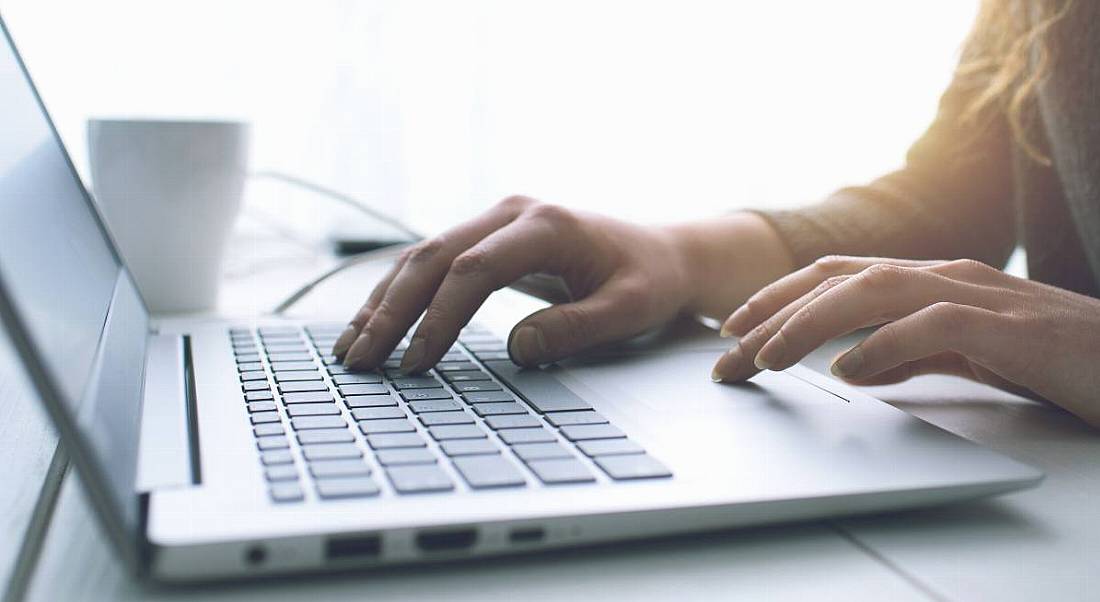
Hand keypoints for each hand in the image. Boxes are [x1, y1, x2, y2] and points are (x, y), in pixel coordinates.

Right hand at [332, 196, 695, 372]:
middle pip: (434, 257)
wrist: (662, 251)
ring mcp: (496, 220)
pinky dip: (400, 295)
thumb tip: (518, 349)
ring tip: (351, 349)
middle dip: (392, 311)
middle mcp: (512, 213)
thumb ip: (576, 328)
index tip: (417, 363)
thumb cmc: (649, 280)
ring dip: (384, 303)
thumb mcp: (630, 310)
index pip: (476, 270)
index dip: (440, 317)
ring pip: (422, 257)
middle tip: (361, 361)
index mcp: (547, 225)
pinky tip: (374, 324)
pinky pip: (434, 263)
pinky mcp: (489, 237)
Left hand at [711, 255, 1099, 426]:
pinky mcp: (1009, 326)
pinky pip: (933, 327)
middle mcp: (946, 276)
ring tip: (767, 357)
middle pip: (839, 278)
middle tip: (726, 351)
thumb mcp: (965, 356)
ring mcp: (978, 295)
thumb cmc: (1052, 359)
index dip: (778, 298)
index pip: (837, 277)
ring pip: (874, 290)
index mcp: (932, 281)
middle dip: (774, 312)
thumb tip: (853, 365)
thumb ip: (911, 352)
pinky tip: (847, 374)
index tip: (733, 331)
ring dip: (811, 322)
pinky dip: (883, 347)